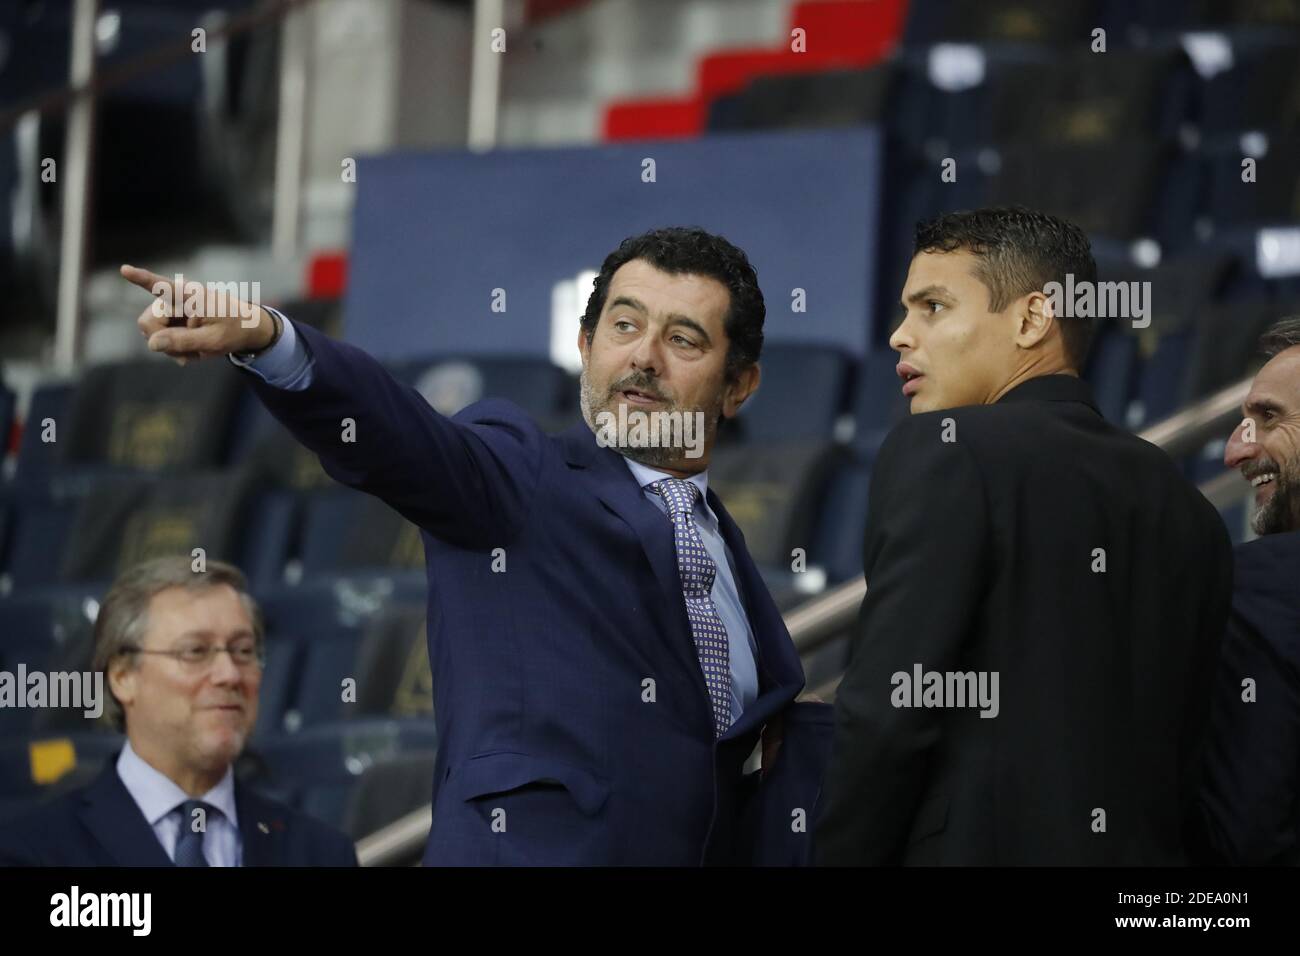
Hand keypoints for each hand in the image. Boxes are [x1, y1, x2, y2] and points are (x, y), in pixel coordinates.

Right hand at [121, 264, 274, 365]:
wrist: (247, 329)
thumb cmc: (234, 330)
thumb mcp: (213, 340)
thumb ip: (183, 341)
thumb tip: (152, 343)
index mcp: (190, 295)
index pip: (162, 286)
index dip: (141, 279)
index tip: (125, 270)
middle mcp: (177, 298)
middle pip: (148, 321)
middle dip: (160, 340)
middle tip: (185, 356)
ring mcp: (173, 309)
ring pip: (152, 333)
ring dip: (171, 347)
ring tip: (196, 352)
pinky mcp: (173, 319)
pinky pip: (161, 337)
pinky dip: (174, 348)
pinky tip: (190, 353)